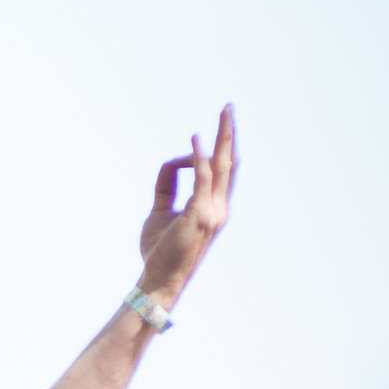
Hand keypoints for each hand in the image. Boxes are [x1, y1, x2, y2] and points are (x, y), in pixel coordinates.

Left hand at [135, 108, 236, 308]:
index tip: (200, 134)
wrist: (159, 279)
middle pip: (229, 163)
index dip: (218, 149)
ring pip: (222, 165)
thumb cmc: (159, 250)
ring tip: (225, 112)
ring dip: (223, 136)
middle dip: (229, 134)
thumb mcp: (160, 211)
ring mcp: (213, 211)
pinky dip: (199, 156)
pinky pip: (201, 178)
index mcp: (215, 209)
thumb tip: (172, 162)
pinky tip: (195, 137)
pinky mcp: (199, 214)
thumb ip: (166, 186)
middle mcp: (219, 208)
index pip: (222, 173)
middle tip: (229, 109)